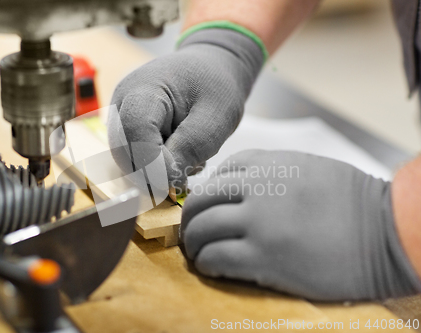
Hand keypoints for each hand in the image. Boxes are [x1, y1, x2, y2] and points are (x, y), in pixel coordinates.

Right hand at [108, 28, 263, 191]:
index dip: (155, 164)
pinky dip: (155, 165)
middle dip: (156, 172)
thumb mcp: (216, 119)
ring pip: (127, 161)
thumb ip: (190, 148)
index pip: (136, 136)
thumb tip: (165, 182)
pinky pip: (132, 158)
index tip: (182, 177)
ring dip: (157, 170)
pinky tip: (178, 154)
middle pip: (125, 153)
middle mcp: (122, 101)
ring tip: (187, 156)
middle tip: (189, 168)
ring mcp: (119, 115)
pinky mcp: (124, 128)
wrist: (212, 69)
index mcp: (144, 88)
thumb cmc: (216, 87)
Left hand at [181, 150, 420, 300]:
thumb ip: (269, 174)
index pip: (218, 176)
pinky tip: (212, 267)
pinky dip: (207, 262)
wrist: (384, 232)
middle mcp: (257, 189)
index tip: (209, 211)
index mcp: (267, 165)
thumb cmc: (351, 201)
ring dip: (194, 244)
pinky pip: (216, 257)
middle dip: (191, 220)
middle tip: (193, 235)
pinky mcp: (263, 257)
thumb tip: (236, 189)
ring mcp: (258, 222)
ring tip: (199, 254)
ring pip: (202, 230)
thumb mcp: (306, 169)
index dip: (208, 196)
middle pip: (202, 201)